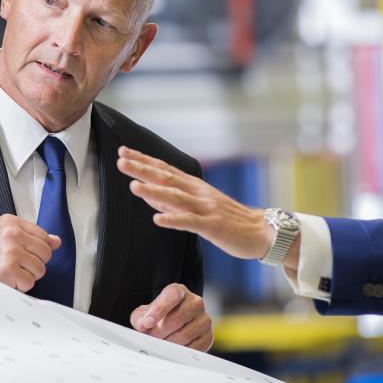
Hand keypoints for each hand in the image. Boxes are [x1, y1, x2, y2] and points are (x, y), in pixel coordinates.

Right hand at [0, 214, 60, 292]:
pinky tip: (6, 280)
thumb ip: (31, 238)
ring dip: (26, 276)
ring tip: (9, 272)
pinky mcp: (9, 269)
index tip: (24, 253)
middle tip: (15, 265)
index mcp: (10, 222)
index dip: (37, 250)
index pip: (44, 236)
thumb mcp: (3, 238)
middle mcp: (10, 233)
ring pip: (40, 269)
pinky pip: (30, 282)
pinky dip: (19, 286)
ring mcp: (10, 251)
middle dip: (34, 263)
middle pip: (46, 252)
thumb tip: (56, 241)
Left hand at [117, 146, 273, 259]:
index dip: (144, 159)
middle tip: (121, 160)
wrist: (261, 231)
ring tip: (133, 186)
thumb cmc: (228, 219)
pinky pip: (190, 222)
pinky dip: (173, 219)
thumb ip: (173, 200)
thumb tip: (148, 193)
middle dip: (143, 168)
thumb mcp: (198, 205)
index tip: (124, 151)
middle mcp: (198, 193)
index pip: (164, 169)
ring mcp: (206, 208)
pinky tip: (158, 219)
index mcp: (194, 186)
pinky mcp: (213, 225)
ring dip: (154, 190)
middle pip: (167, 177)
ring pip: (176, 197)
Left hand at [130, 284, 212, 351]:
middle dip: (160, 332)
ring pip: (184, 335)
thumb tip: (143, 325)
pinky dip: (179, 352)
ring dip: (168, 343)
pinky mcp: (208, 337)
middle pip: (177, 319)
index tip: (147, 323)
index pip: (172, 295)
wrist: (174, 328)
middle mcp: (196, 302)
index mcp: (180, 291)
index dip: (159, 309)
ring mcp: (204, 319)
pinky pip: (193, 348)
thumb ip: (141, 318)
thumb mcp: (145, 314)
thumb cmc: (159, 318)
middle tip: (150, 339)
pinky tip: (171, 350)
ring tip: (159, 344)